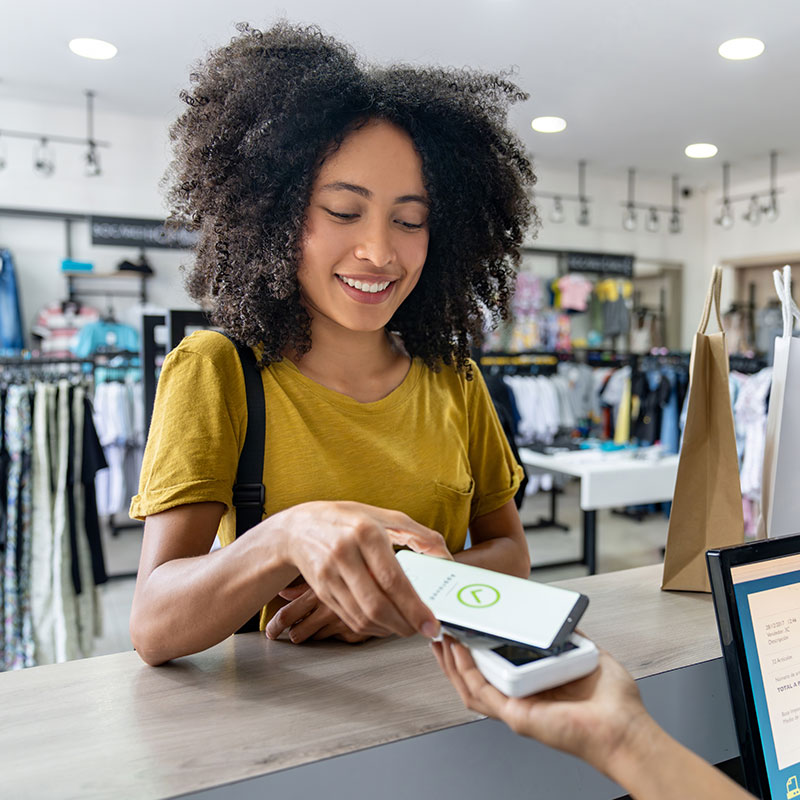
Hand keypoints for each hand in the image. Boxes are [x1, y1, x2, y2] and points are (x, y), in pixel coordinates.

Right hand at [273, 501, 452, 639]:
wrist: (299, 528)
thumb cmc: (346, 520)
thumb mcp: (382, 516)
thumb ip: (417, 533)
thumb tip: (445, 556)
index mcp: (365, 532)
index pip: (393, 579)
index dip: (414, 606)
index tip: (431, 623)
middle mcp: (345, 554)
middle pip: (376, 604)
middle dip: (404, 624)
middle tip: (422, 630)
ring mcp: (330, 575)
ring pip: (363, 617)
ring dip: (389, 629)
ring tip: (407, 626)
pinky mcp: (322, 591)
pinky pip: (350, 618)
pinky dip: (372, 627)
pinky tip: (385, 622)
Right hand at [432, 636, 649, 775]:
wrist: (624, 728)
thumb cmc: (613, 704)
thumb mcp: (587, 655)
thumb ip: (569, 638)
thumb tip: (559, 619)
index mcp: (533, 688)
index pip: (493, 670)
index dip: (473, 652)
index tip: (463, 629)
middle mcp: (520, 700)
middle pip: (473, 679)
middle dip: (452, 657)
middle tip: (442, 632)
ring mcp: (515, 709)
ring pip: (469, 686)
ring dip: (452, 662)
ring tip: (443, 639)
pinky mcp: (515, 715)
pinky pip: (481, 691)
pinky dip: (465, 670)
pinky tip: (458, 650)